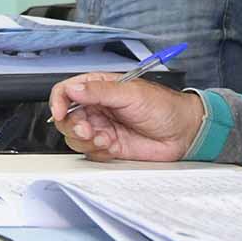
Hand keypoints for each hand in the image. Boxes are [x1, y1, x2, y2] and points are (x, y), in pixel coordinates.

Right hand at [49, 73, 204, 162]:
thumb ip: (99, 91)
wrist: (183, 133)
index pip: (66, 91)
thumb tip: (74, 89)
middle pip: (66, 117)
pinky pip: (90, 152)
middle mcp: (97, 108)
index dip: (58, 101)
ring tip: (104, 138)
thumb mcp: (130, 92)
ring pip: (74, 137)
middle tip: (86, 129)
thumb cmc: (163, 106)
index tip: (59, 112)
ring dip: (84, 139)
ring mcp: (102, 127)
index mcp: (98, 87)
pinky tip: (111, 145)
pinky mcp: (109, 146)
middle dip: (72, 125)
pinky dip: (96, 150)